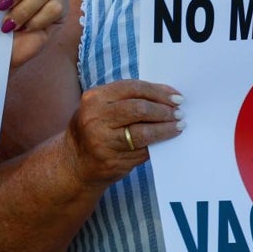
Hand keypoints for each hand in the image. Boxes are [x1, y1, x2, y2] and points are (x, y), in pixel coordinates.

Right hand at [63, 79, 183, 188]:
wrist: (73, 164)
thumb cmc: (93, 130)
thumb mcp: (100, 108)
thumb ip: (126, 99)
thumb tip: (165, 95)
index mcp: (94, 98)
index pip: (133, 88)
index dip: (157, 91)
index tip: (175, 96)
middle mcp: (96, 117)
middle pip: (140, 108)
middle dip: (164, 109)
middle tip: (180, 112)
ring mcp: (103, 141)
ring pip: (144, 132)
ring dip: (166, 128)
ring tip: (178, 125)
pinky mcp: (112, 160)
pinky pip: (143, 150)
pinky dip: (158, 144)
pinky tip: (167, 140)